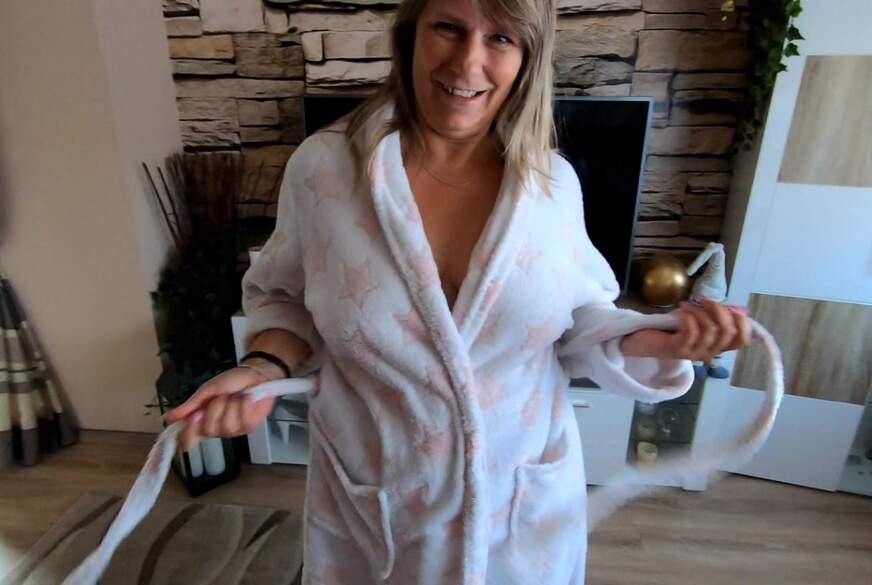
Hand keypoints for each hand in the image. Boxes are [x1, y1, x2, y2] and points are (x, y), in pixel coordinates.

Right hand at [163, 367, 276, 452]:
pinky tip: (247, 399)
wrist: (254, 373)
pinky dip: (244, 405)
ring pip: (226, 426)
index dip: (187, 435)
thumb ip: (190, 405)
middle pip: (208, 430)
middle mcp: (217, 429)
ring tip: (235, 397)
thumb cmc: (231, 381)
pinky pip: (243, 421)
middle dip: (214, 409)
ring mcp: (234, 430)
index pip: (189, 438)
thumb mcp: (207, 390)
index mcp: (203, 421)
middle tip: (221, 397)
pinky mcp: (250, 427)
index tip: (191, 420)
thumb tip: (167, 418)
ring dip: (230, 405)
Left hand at [619, 298, 751, 361]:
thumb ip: (718, 316)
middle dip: (719, 310)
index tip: (730, 307)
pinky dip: (688, 317)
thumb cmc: (672, 329)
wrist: (642, 340)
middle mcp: (709, 352)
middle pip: (728, 332)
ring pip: (711, 331)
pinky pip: (691, 332)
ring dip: (700, 312)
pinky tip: (681, 311)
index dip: (743, 323)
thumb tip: (742, 309)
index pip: (742, 340)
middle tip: (703, 300)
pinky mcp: (678, 349)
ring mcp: (694, 353)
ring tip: (687, 305)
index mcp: (717, 346)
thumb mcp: (699, 319)